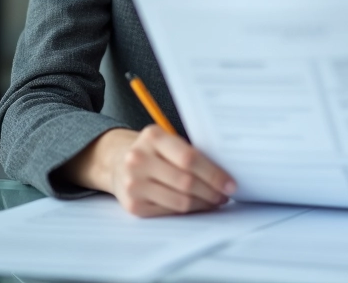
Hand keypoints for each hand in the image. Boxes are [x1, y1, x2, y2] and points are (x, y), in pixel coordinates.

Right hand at [65, 125, 235, 215]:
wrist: (117, 162)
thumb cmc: (152, 151)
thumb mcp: (166, 141)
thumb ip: (190, 151)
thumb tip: (225, 173)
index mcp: (152, 136)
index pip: (189, 158)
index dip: (213, 174)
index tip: (230, 183)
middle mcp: (139, 159)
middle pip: (186, 182)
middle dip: (211, 191)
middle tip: (225, 194)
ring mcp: (133, 184)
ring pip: (179, 200)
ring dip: (203, 203)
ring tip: (215, 201)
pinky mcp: (133, 205)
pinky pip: (169, 211)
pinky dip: (187, 210)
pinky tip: (196, 206)